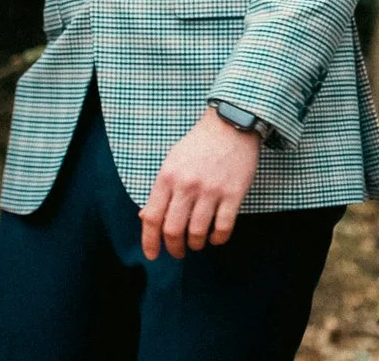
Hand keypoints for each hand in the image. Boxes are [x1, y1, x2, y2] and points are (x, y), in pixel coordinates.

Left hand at [140, 109, 259, 259]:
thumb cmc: (198, 145)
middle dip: (174, 248)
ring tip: (196, 243)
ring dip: (195, 245)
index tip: (151, 255)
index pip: (153, 217)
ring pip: (197, 233)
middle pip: (173, 230)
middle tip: (178, 252)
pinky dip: (217, 239)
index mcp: (167, 176)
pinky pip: (223, 228)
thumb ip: (160, 190)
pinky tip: (215, 238)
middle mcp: (186, 185)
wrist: (230, 124)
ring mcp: (210, 190)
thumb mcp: (172, 161)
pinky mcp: (233, 194)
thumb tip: (145, 218)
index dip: (150, 241)